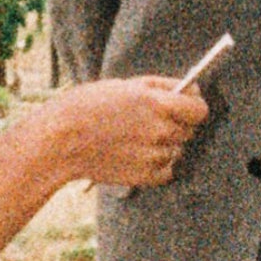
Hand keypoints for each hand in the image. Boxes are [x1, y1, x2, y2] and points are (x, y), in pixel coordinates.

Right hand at [55, 70, 212, 195]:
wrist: (61, 140)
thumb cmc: (89, 105)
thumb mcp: (127, 85)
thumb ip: (162, 87)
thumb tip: (191, 90)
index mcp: (158, 104)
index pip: (200, 109)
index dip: (194, 106)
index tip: (186, 105)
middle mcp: (161, 131)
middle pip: (189, 130)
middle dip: (176, 124)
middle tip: (150, 120)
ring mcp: (155, 155)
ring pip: (177, 149)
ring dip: (164, 144)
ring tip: (135, 137)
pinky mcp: (146, 176)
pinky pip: (167, 169)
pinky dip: (157, 164)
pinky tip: (135, 154)